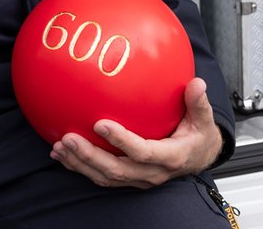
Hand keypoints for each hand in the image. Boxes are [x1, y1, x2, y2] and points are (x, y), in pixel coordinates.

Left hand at [49, 77, 222, 188]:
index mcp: (170, 157)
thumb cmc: (198, 136)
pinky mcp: (129, 179)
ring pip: (106, 177)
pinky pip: (102, 177)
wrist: (199, 158)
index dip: (121, 141)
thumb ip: (198, 102)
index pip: (142, 152)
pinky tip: (61, 154)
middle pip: (117, 170)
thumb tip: (197, 83)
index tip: (100, 123)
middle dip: (90, 156)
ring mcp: (139, 179)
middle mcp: (152, 173)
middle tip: (68, 138)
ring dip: (80, 164)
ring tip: (59, 147)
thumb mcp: (203, 119)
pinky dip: (80, 167)